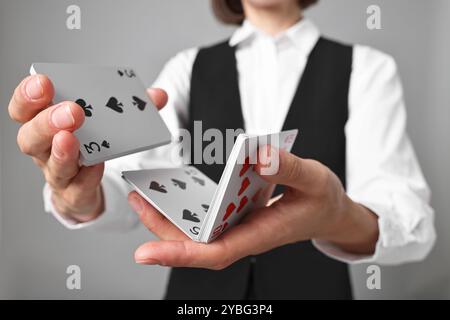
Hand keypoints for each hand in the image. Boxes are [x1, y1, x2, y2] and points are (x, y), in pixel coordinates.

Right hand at [8, 74, 167, 221]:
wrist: (83, 187)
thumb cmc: (90, 147)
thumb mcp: (104, 124)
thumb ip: (131, 107)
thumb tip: (158, 95)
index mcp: (46, 124)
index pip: (24, 108)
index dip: (28, 95)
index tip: (45, 82)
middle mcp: (45, 150)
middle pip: (30, 137)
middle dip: (47, 122)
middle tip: (72, 112)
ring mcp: (57, 173)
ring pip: (50, 164)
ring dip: (62, 151)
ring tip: (72, 139)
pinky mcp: (74, 193)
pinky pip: (76, 187)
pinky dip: (87, 176)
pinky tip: (97, 166)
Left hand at [128, 146, 378, 269]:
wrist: (328, 211)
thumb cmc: (322, 200)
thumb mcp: (314, 179)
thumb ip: (288, 168)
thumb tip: (259, 156)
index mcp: (262, 233)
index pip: (216, 252)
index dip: (180, 254)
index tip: (146, 253)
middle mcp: (245, 234)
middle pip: (197, 244)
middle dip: (162, 229)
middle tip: (136, 200)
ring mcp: (239, 227)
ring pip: (198, 232)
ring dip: (168, 218)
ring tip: (143, 194)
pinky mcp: (237, 216)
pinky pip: (207, 218)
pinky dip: (186, 208)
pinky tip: (172, 192)